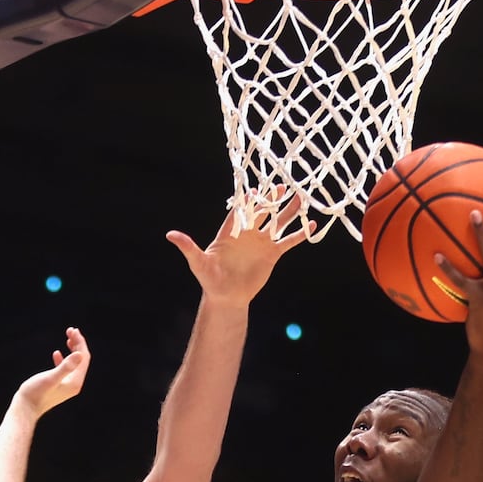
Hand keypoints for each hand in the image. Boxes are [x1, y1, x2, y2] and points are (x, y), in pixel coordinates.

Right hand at [13, 326, 89, 417]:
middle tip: (71, 330)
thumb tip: (80, 354)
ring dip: (72, 349)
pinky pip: (65, 370)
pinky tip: (56, 353)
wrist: (25, 409)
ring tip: (67, 337)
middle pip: (81, 359)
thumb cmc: (35, 393)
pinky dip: (63, 359)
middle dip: (78, 344)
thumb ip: (66, 366)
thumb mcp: (51, 378)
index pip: (83, 358)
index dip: (80, 343)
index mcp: (75, 381)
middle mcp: (74, 384)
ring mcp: (66, 386)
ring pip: (73, 363)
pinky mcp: (57, 386)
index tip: (73, 330)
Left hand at [166, 187, 315, 306]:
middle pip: (262, 211)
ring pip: (278, 222)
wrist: (227, 296)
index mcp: (230, 231)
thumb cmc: (210, 279)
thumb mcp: (198, 262)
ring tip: (302, 197)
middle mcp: (247, 232)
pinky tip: (311, 224)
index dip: (246, 200)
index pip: (239, 211)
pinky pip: (288, 241)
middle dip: (272, 199)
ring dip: (289, 211)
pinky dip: (300, 234)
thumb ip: (188, 247)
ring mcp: (261, 242)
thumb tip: (170, 235)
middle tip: (283, 185)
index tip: (254, 190)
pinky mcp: (272, 254)